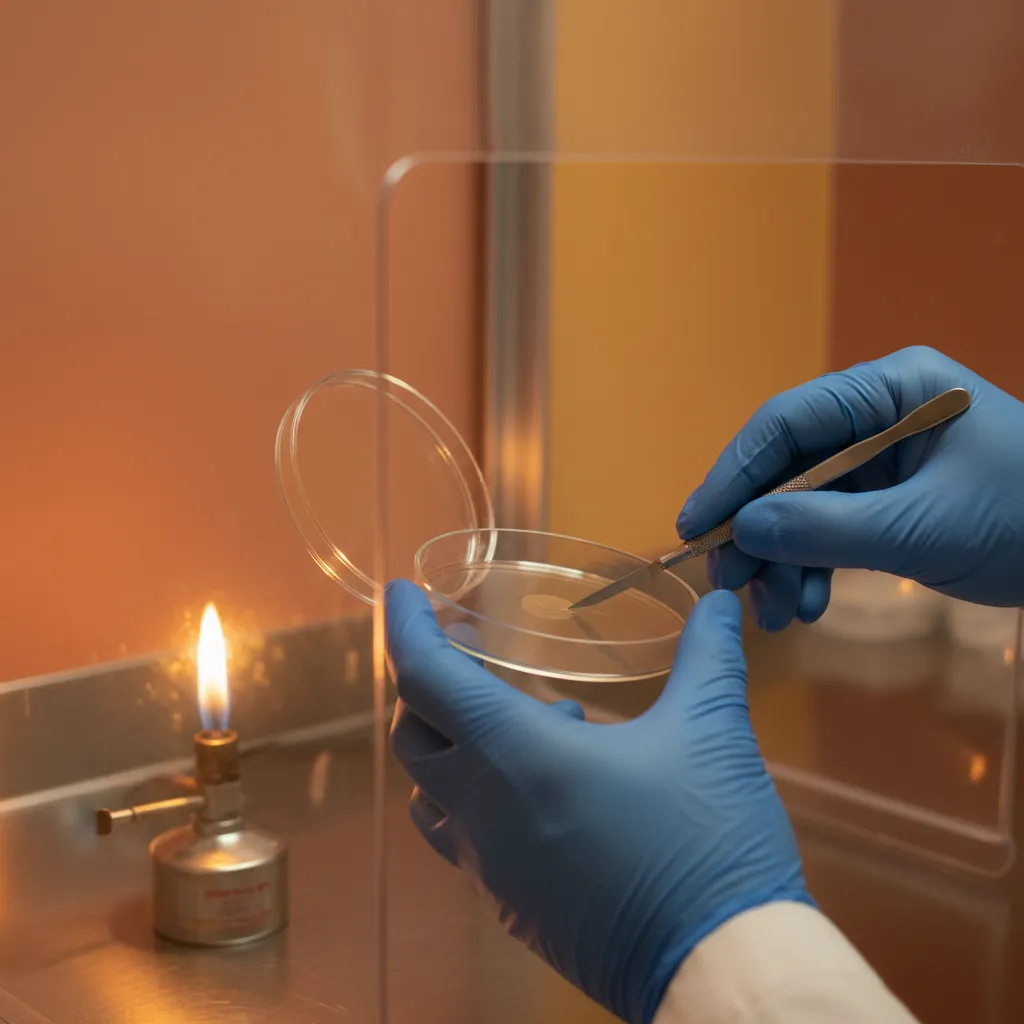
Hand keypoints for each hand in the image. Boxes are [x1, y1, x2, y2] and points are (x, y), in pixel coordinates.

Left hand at [386, 580, 809, 1023]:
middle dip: (429, 684)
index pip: (424, 677)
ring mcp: (488, 866)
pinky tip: (543, 790)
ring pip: (428, 794)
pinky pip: (461, 839)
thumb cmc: (706, 840)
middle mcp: (481, 810)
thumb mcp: (712, 732)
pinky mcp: (507, 905)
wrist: (716, 966)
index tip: (402, 594)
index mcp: (514, 754)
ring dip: (451, 745)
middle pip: (412, 735)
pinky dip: (476, 797)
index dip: (405, 628)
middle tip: (474, 651)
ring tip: (522, 720)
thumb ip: (708, 655)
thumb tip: (719, 601)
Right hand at [677, 346, 1023, 630]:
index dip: (733, 473)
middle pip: (786, 466)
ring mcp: (880, 459)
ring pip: (801, 505)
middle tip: (730, 584)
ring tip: (777, 613)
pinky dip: (812, 568)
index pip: (787, 422)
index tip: (696, 525)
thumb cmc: (1021, 521)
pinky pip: (829, 528)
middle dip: (757, 530)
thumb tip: (743, 530)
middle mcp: (875, 416)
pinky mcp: (887, 500)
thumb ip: (825, 528)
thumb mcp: (920, 527)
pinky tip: (807, 606)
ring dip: (782, 560)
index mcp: (890, 391)